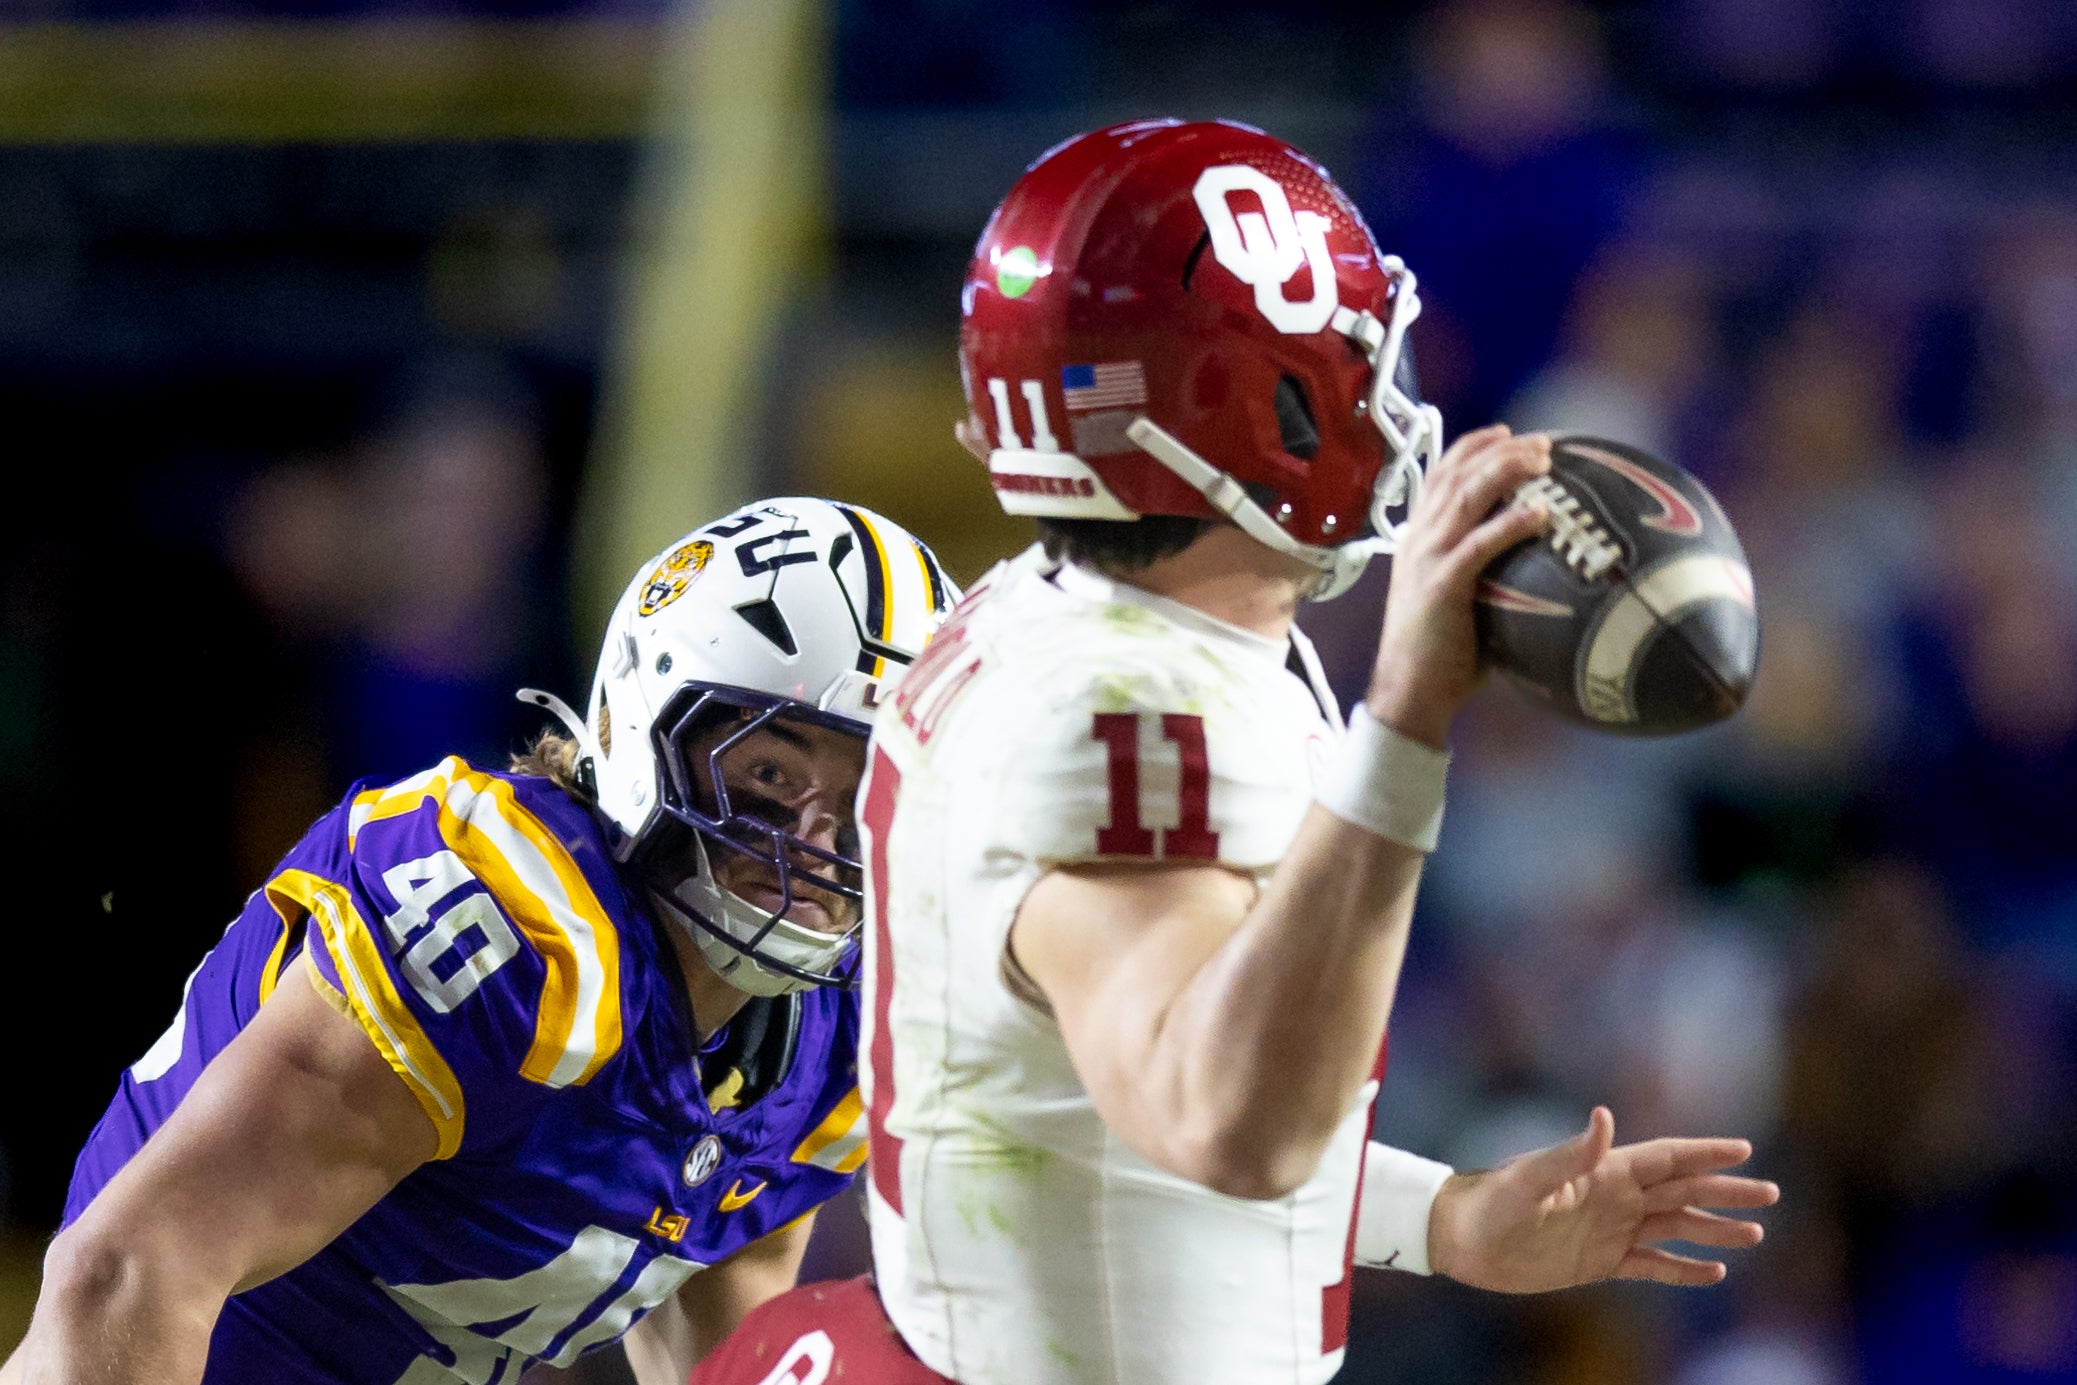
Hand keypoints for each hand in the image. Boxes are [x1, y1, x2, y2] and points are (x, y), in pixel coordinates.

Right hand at [1367, 425, 1551, 747]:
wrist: (1407, 691)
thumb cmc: (1440, 654)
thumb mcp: (1455, 598)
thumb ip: (1480, 571)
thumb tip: (1533, 563)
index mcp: (1416, 539)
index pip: (1439, 475)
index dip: (1472, 447)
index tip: (1507, 433)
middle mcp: (1417, 540)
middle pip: (1456, 474)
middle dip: (1500, 449)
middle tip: (1541, 442)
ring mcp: (1426, 560)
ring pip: (1465, 497)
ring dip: (1506, 471)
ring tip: (1543, 460)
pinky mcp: (1441, 585)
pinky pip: (1479, 544)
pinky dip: (1510, 523)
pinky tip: (1540, 513)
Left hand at [1427, 1106, 1779, 1292]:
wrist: (1462, 1240)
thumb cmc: (1492, 1202)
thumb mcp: (1532, 1179)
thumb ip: (1573, 1153)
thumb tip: (1605, 1116)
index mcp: (1604, 1171)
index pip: (1665, 1158)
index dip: (1704, 1153)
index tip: (1744, 1149)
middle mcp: (1614, 1197)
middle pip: (1682, 1190)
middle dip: (1726, 1190)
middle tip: (1771, 1194)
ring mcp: (1610, 1229)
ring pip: (1675, 1227)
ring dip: (1713, 1230)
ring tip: (1754, 1235)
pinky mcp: (1600, 1262)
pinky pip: (1652, 1265)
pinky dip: (1682, 1269)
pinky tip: (1713, 1272)